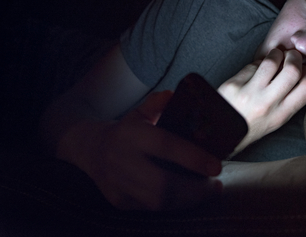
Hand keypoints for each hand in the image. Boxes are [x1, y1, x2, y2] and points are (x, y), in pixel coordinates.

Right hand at [59, 91, 222, 210]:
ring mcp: (118, 184)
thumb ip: (159, 103)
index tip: (216, 166)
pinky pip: (151, 209)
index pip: (165, 146)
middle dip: (195, 189)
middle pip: (162, 184)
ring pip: (158, 202)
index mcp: (130, 133)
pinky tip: (187, 197)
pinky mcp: (119, 201)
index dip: (193, 157)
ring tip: (206, 192)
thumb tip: (177, 95)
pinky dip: (174, 205)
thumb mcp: (141, 111)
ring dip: (188, 200)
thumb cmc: (125, 130)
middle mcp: (121, 160)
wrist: (89, 149)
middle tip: (216, 186)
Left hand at [218, 49, 305, 151]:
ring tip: (274, 56)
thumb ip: (289, 100)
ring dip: (275, 54)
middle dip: (294, 57)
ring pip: (271, 62)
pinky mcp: (234, 85)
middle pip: (292, 71)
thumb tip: (301, 72)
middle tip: (290, 56)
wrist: (223, 132)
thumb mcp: (275, 120)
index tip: (305, 70)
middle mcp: (267, 104)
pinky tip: (255, 70)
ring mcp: (249, 94)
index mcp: (281, 115)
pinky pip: (251, 65)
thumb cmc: (250, 125)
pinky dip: (256, 64)